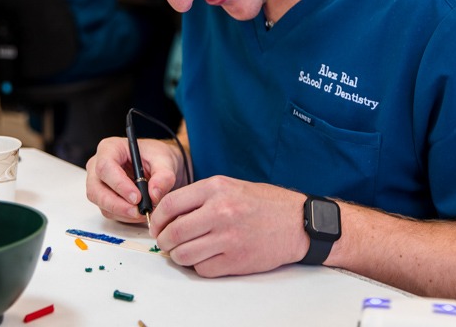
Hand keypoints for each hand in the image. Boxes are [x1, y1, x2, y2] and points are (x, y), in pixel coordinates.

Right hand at [85, 137, 185, 223]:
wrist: (157, 164)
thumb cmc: (155, 156)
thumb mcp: (164, 160)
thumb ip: (163, 176)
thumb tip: (154, 195)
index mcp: (110, 148)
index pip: (105, 167)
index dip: (119, 184)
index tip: (137, 197)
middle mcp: (98, 165)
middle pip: (96, 189)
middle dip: (117, 204)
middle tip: (138, 211)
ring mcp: (98, 182)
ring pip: (101, 203)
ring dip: (122, 212)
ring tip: (144, 211)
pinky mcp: (103, 197)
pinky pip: (108, 211)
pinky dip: (124, 216)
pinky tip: (139, 212)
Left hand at [149, 176, 309, 276]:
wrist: (297, 222)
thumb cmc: (264, 203)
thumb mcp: (230, 186)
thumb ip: (200, 197)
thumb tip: (169, 213)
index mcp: (216, 188)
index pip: (170, 204)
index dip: (158, 218)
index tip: (158, 225)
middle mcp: (220, 211)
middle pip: (173, 232)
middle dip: (163, 240)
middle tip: (166, 242)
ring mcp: (228, 237)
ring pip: (183, 254)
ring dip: (178, 256)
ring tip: (184, 251)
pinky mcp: (236, 260)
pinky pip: (202, 269)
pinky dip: (198, 266)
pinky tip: (205, 258)